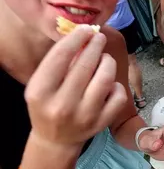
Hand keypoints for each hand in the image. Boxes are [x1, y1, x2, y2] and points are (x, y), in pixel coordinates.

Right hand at [24, 26, 126, 147]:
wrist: (56, 139)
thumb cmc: (49, 103)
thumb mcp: (42, 85)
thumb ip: (58, 62)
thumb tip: (83, 35)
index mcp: (40, 93)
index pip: (60, 57)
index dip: (76, 38)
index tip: (86, 29)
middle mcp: (62, 105)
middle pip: (86, 64)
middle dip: (95, 45)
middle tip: (99, 37)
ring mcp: (84, 115)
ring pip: (106, 77)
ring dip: (107, 62)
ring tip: (104, 58)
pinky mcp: (102, 122)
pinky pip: (118, 94)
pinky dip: (116, 84)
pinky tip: (108, 83)